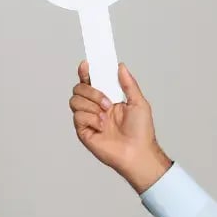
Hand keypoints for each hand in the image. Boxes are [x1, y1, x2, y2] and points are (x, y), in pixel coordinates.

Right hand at [69, 61, 171, 193]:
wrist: (137, 152)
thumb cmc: (141, 132)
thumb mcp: (139, 103)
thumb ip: (128, 84)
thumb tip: (121, 66)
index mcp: (106, 98)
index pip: (91, 81)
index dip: (85, 72)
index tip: (86, 64)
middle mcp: (94, 107)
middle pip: (78, 88)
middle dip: (92, 92)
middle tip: (107, 102)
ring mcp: (88, 118)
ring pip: (75, 100)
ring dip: (92, 106)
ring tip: (105, 116)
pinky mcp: (83, 130)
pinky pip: (78, 116)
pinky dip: (91, 119)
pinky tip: (102, 127)